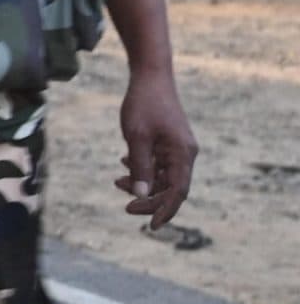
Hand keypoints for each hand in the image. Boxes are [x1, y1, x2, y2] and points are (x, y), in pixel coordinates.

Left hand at [115, 71, 195, 228]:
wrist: (150, 77)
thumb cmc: (143, 104)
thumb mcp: (137, 137)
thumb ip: (140, 167)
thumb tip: (142, 194)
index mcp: (182, 154)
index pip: (178, 191)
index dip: (165, 210)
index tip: (151, 226)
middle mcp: (185, 153)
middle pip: (170, 188)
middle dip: (149, 199)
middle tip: (125, 207)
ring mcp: (178, 148)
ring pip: (163, 177)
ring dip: (142, 183)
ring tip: (117, 181)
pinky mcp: (169, 142)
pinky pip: (159, 164)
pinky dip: (143, 168)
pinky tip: (124, 163)